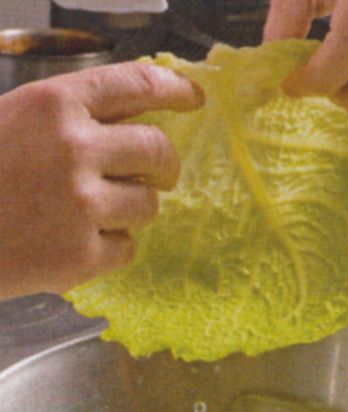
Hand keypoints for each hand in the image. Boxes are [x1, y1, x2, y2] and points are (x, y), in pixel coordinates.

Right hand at [0, 62, 203, 298]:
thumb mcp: (13, 121)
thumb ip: (71, 117)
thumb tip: (135, 118)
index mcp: (54, 105)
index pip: (137, 85)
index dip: (176, 89)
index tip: (195, 97)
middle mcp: (75, 150)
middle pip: (159, 152)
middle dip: (165, 165)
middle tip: (160, 174)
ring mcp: (81, 206)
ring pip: (148, 205)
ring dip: (132, 209)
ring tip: (94, 213)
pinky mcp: (81, 256)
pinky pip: (127, 248)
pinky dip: (110, 247)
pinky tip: (76, 243)